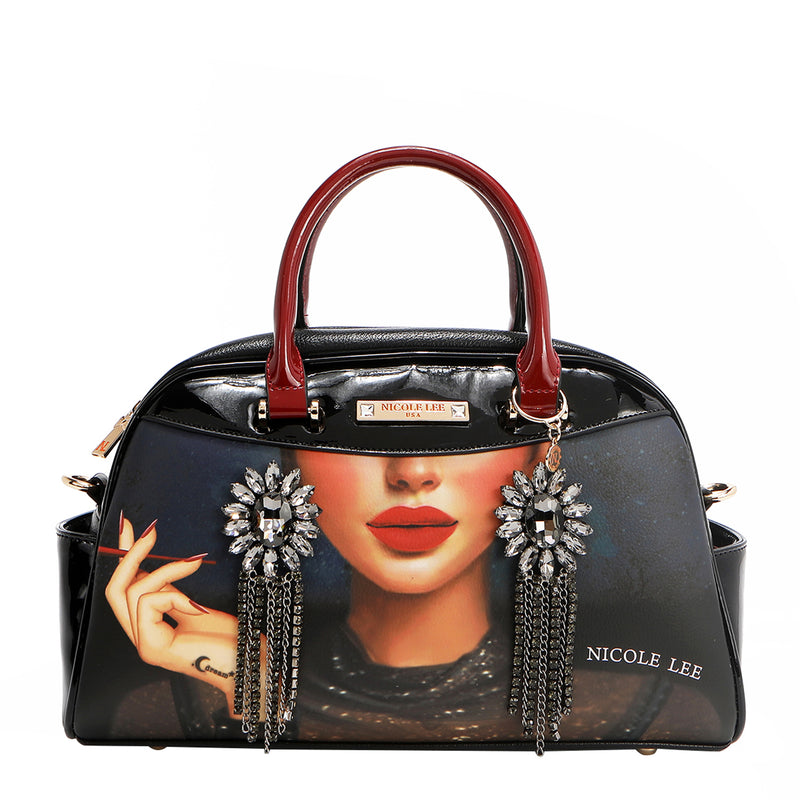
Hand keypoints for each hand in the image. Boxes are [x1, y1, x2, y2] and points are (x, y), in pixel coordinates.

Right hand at [105, 515, 238, 712]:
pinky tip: (196, 605)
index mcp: (150, 626)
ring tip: (193, 565)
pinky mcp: (154, 648)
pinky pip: (148, 604)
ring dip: (166, 570)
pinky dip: (174, 595)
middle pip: (115, 590)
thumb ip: (172, 592)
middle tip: (151, 532)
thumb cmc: (230, 639)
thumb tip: (158, 566)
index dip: (125, 555)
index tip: (130, 526)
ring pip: (133, 592)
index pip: (125, 587)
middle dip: (131, 555)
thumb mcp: (195, 606)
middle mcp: (141, 636)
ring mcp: (145, 645)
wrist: (248, 664)